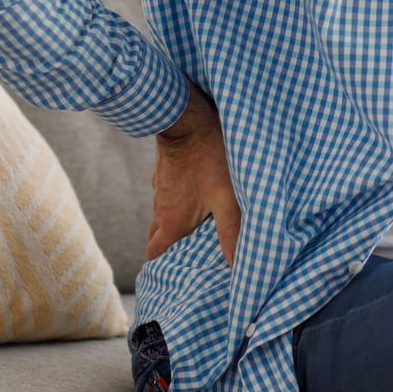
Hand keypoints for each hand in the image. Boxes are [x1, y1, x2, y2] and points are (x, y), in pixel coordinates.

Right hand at [146, 77, 241, 266]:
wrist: (186, 117)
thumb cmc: (209, 157)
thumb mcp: (228, 197)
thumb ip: (233, 232)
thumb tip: (237, 266)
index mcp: (172, 222)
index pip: (155, 256)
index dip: (162, 268)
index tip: (174, 275)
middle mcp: (160, 209)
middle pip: (156, 239)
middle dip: (167, 251)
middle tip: (187, 256)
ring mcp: (160, 190)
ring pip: (161, 217)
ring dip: (173, 226)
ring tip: (195, 231)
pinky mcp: (164, 173)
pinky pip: (166, 196)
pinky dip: (176, 204)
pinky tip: (193, 199)